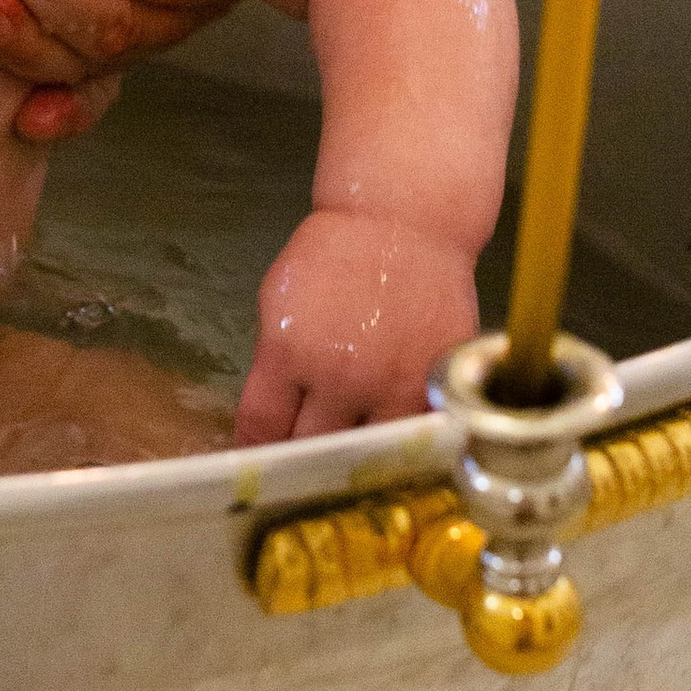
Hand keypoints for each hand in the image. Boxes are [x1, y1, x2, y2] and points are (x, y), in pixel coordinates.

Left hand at [236, 206, 479, 445]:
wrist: (405, 222)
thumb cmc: (335, 252)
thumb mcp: (280, 299)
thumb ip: (276, 361)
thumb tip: (274, 413)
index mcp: (288, 354)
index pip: (261, 429)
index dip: (255, 452)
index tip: (256, 465)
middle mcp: (340, 378)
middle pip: (311, 451)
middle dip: (301, 460)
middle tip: (300, 469)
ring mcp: (393, 384)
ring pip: (368, 455)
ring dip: (356, 461)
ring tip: (348, 467)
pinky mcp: (436, 383)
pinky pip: (415, 434)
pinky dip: (402, 442)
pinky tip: (392, 443)